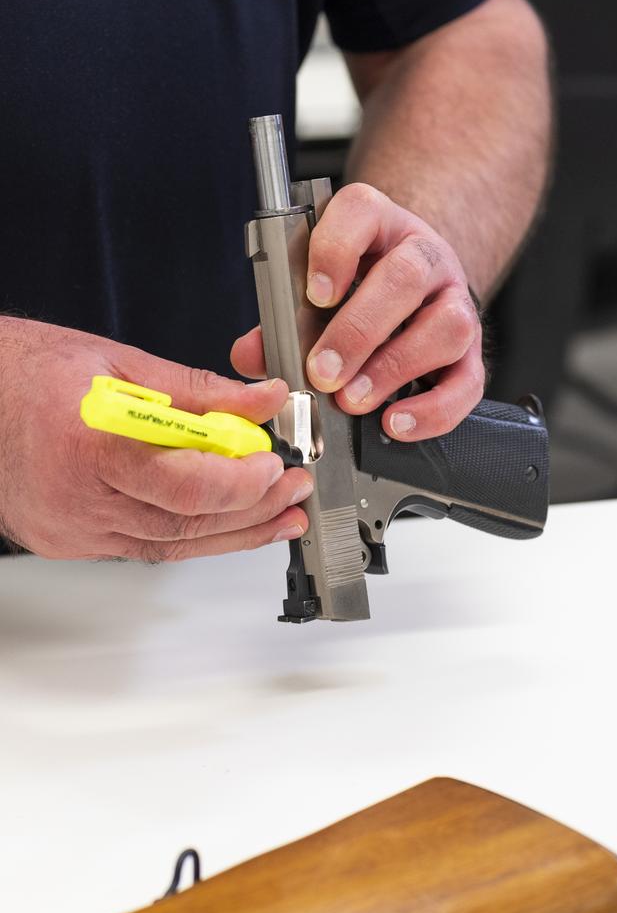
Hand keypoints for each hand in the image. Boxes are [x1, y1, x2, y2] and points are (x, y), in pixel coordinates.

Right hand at [0, 318, 310, 560]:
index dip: (240, 482)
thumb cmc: (26, 374)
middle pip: (187, 524)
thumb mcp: (116, 363)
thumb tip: (258, 399)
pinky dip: (193, 537)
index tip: (276, 463)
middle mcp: (80, 500)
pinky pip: (146, 549)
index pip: (183, 484)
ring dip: (235, 534)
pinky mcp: (74, 543)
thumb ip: (196, 390)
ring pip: (172, 547)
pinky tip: (226, 525)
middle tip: (294, 491)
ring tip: (279, 517)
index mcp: (89, 446)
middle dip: (254, 511)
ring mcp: (75, 531)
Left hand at [232, 183, 484, 440]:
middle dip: (359, 331)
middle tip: (323, 373)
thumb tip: (250, 354)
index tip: (315, 293)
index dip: (337, 250)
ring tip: (354, 400)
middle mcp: (425, 257)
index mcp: (379, 227)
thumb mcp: (317, 288)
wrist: (416, 291)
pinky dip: (432, 410)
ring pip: (447, 326)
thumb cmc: (356, 289)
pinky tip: (395, 422)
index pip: (362, 211)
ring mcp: (455, 303)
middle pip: (406, 277)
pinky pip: (467, 382)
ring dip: (395, 368)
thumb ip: (281, 319)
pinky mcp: (471, 354)